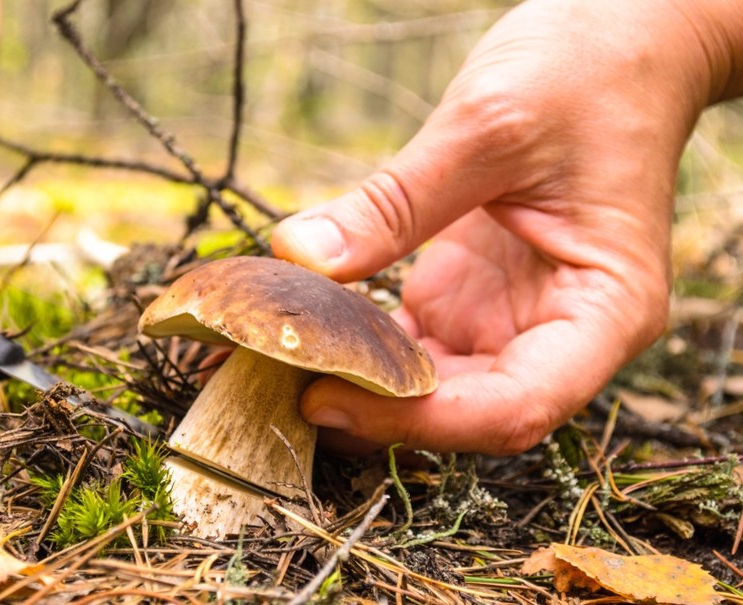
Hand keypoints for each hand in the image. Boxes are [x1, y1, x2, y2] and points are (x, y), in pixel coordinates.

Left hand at [272, 0, 742, 454]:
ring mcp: (509, 320)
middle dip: (371, 409)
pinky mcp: (469, 299)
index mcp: (603, 311)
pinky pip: (407, 344)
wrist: (613, 45)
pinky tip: (299, 327)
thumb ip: (395, 203)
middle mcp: (559, 334)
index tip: (326, 398)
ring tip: (269, 362)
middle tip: (273, 382)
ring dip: (354, 382)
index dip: (419, 420)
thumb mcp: (488, 129)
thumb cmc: (586, 76)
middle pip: (466, 410)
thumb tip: (298, 256)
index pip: (515, 406)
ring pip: (429, 388)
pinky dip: (355, 343)